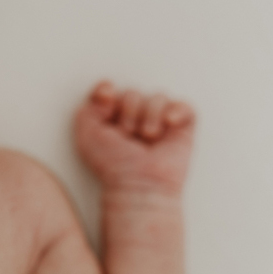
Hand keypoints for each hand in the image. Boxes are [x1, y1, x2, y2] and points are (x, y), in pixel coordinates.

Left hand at [73, 80, 195, 195]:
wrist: (137, 185)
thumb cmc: (111, 165)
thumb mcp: (86, 133)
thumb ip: (89, 105)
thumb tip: (108, 88)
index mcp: (112, 117)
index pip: (112, 91)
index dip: (107, 94)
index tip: (106, 105)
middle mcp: (136, 117)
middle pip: (133, 92)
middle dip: (128, 112)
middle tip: (128, 135)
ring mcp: (160, 122)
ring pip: (158, 96)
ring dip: (150, 116)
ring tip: (148, 137)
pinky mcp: (182, 129)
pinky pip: (186, 106)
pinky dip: (177, 111)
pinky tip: (168, 123)